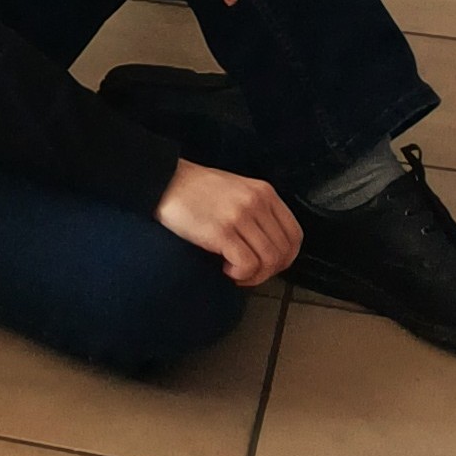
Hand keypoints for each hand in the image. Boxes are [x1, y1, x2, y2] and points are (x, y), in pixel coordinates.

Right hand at [155, 158, 301, 284]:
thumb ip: (257, 210)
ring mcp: (240, 216)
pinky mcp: (221, 231)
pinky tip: (223, 268)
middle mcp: (256, 202)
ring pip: (268, 261)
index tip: (268, 265)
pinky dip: (239, 274)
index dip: (286, 258)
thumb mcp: (236, 190)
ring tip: (234, 271)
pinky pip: (247, 265)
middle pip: (283, 252)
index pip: (295, 235)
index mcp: (264, 192)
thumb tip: (270, 248)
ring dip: (253, 275)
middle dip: (268, 271)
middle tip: (248, 273)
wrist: (161, 180)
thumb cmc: (195, 190)